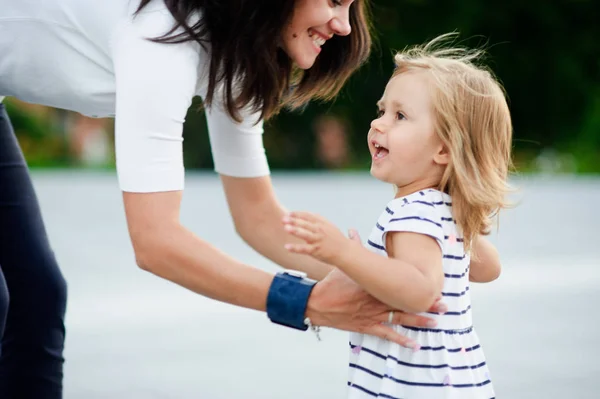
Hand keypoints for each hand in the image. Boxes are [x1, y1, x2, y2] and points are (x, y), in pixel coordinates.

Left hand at [282, 212, 348, 264]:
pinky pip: (304, 249)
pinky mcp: (317, 250)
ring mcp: (318, 240)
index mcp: (322, 223)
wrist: (346, 252)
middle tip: (283, 219)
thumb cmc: (338, 240)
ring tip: (285, 228)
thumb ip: (319, 220)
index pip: (308, 216)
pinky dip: (295, 248)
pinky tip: (287, 247)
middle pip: (305, 223)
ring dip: (295, 230)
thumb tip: (310, 215)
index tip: (289, 214)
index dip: (298, 214)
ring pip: (305, 234)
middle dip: (294, 220)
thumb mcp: (330, 226)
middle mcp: (320, 230)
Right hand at [304, 229, 446, 348]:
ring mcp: (372, 315)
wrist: (317, 303)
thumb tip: (351, 231)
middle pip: (405, 302)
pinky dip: (401, 340)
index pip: (400, 285)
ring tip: (436, 323)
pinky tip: (414, 345)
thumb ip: (352, 248)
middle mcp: (376, 300)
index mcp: (374, 284)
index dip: (417, 286)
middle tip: (444, 305)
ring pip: (400, 319)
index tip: (433, 284)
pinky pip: (387, 335)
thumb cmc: (331, 283)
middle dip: (425, 304)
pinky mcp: (366, 327)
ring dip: (419, 321)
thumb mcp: (343, 266)